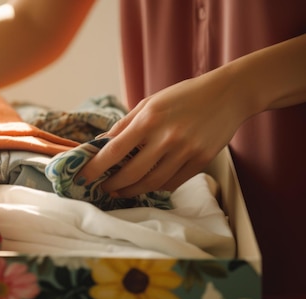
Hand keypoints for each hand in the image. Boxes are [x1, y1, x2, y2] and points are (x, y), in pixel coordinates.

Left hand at [77, 70, 252, 196]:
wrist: (228, 94)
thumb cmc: (184, 96)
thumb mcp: (150, 102)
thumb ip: (125, 124)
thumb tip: (101, 143)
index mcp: (149, 119)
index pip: (114, 150)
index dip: (96, 167)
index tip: (83, 176)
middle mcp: (166, 137)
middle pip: (131, 173)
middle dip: (113, 184)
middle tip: (103, 188)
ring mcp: (186, 151)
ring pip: (152, 183)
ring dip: (132, 190)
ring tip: (121, 190)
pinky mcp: (201, 161)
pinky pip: (172, 183)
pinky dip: (156, 187)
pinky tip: (146, 185)